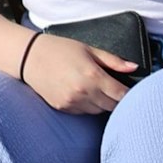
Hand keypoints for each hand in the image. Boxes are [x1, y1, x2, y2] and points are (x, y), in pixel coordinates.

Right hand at [21, 35, 138, 113]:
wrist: (28, 56)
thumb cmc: (60, 49)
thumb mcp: (89, 49)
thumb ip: (113, 61)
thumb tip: (134, 67)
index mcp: (93, 76)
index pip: (122, 95)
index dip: (131, 95)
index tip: (134, 92)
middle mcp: (84, 92)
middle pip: (113, 106)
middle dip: (118, 100)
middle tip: (114, 90)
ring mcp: (72, 101)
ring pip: (100, 111)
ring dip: (103, 103)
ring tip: (96, 90)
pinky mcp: (63, 107)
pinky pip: (84, 112)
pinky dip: (88, 106)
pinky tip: (82, 93)